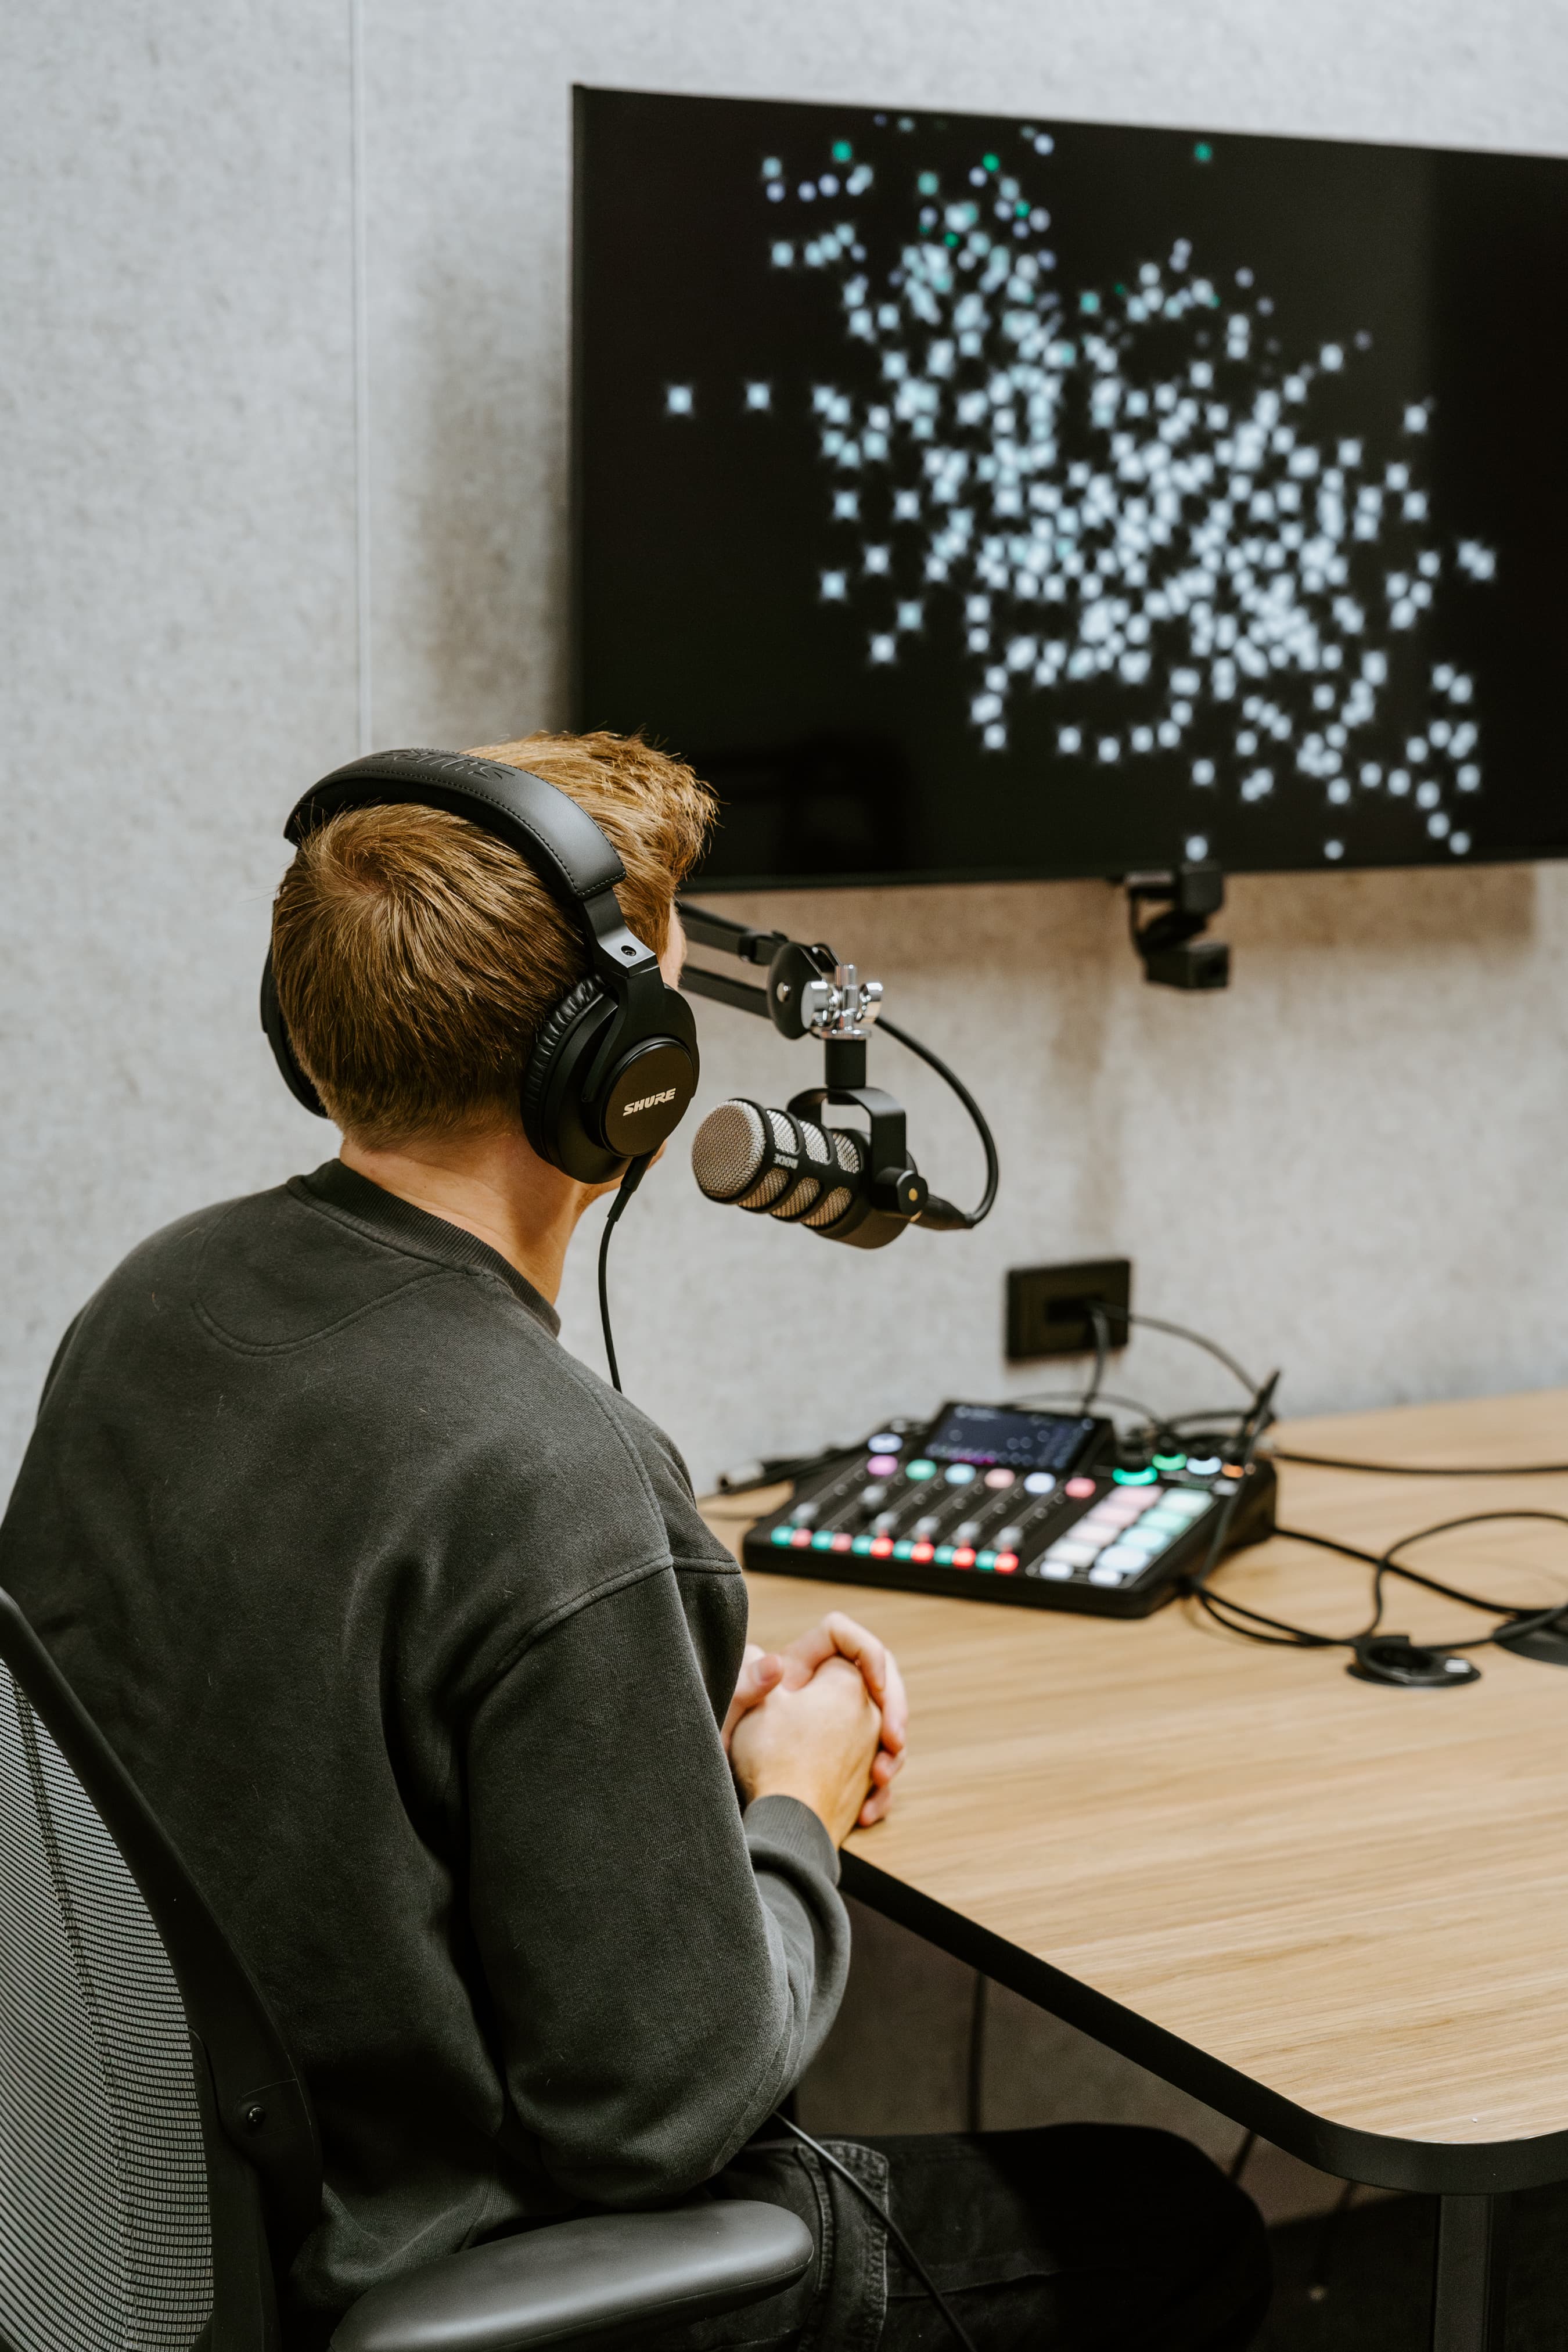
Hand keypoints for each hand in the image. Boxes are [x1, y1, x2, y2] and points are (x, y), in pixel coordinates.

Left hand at [723, 1617, 907, 1827]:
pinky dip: (879, 1792)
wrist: (728, 1807)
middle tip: (894, 1740)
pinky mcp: (843, 1767)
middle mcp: (820, 1693)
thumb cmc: (721, 1756)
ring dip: (893, 1755)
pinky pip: (876, 1770)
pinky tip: (867, 1813)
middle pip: (877, 1679)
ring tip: (880, 1779)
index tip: (874, 1688)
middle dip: (894, 1708)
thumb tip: (776, 1662)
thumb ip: (746, 1685)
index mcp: (796, 1668)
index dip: (867, 1651)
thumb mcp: (729, 1718)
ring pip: (885, 1727)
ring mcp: (836, 1731)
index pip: (839, 1634)